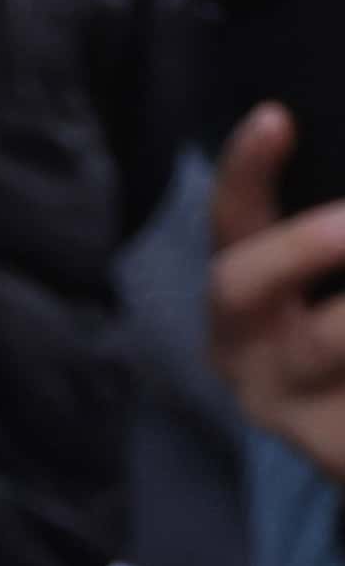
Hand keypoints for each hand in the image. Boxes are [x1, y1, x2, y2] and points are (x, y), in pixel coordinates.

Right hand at [219, 117, 344, 481]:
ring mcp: (286, 407)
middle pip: (236, 284)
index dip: (243, 172)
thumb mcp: (337, 279)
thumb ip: (335, 237)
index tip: (274, 118)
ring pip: (318, 345)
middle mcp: (247, 352)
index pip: (231, 223)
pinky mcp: (332, 447)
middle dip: (298, 246)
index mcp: (249, 301)